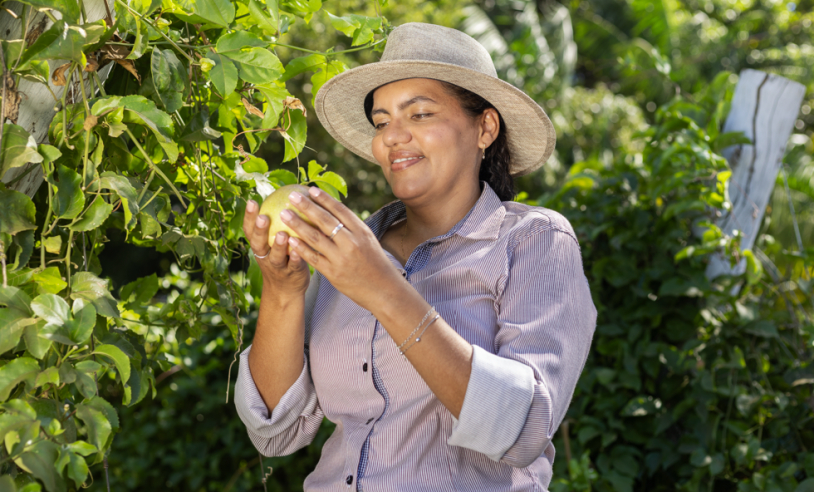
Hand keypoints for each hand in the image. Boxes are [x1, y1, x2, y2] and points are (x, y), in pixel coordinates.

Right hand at [242, 199, 309, 299]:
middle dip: (259, 230)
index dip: (249, 217)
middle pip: (258, 243)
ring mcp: (277, 266)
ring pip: (274, 256)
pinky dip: (295, 258)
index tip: (252, 201)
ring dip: (277, 246)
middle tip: (263, 217)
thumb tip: (287, 195)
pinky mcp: (291, 275)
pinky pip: (293, 266)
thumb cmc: (282, 258)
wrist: (285, 290)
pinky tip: (300, 250)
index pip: (250, 230)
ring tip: (282, 234)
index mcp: (260, 245)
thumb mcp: (273, 242)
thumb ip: (278, 223)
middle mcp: (264, 256)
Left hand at [280, 187, 403, 311]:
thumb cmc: (374, 263)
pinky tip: (289, 240)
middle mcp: (351, 242)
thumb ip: (351, 228)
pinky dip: (300, 248)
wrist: (384, 290)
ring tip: (284, 214)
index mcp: (361, 231)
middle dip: (306, 206)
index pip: (340, 210)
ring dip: (297, 224)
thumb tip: (332, 211)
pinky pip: (313, 257)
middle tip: (291, 196)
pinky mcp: (333, 273)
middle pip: (325, 220)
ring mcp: (341, 258)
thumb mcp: (368, 240)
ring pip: (315, 237)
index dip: (324, 199)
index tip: (310, 189)